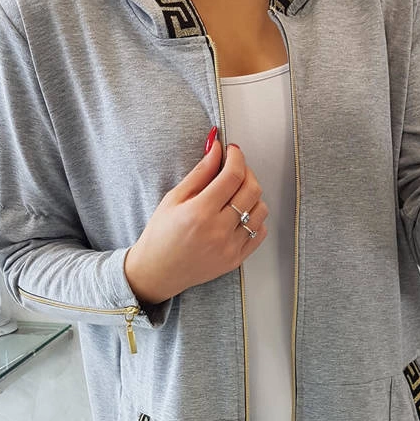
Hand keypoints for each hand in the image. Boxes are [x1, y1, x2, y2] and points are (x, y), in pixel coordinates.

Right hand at [125, 134, 268, 304]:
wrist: (159, 271)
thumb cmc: (161, 234)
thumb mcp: (173, 198)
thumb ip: (200, 173)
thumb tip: (217, 149)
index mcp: (200, 212)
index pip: (233, 175)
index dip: (237, 157)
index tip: (233, 151)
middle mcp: (219, 231)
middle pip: (252, 190)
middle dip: (247, 172)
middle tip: (235, 169)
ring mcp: (230, 247)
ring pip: (260, 211)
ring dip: (253, 196)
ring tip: (236, 194)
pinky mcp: (236, 259)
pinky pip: (260, 232)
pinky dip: (255, 219)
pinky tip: (240, 214)